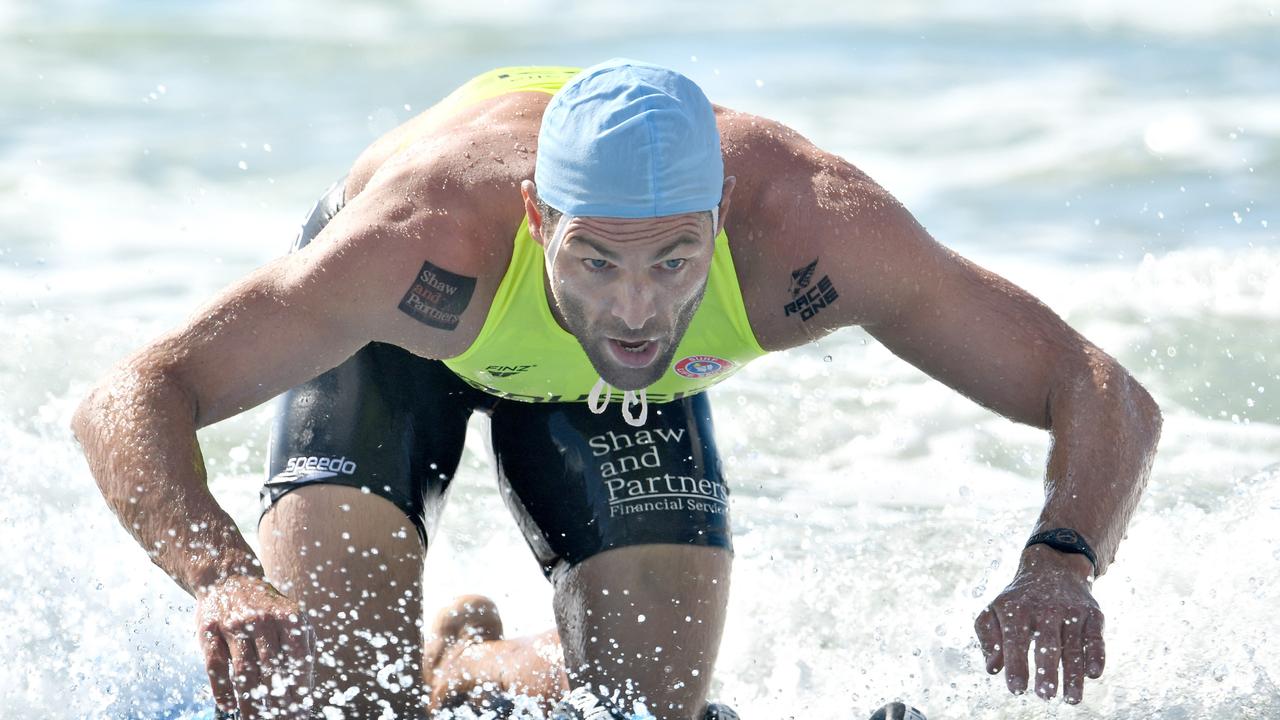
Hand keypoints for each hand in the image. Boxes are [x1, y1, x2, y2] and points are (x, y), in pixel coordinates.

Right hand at [195, 575, 314, 718]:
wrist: (228, 577)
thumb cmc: (266, 606)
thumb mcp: (291, 617)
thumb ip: (302, 646)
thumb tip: (305, 689)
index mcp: (288, 617)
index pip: (298, 660)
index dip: (300, 689)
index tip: (301, 712)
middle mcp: (262, 620)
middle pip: (272, 671)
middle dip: (278, 702)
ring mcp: (234, 626)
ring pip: (245, 673)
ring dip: (250, 702)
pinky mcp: (210, 632)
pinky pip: (216, 667)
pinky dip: (221, 689)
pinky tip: (227, 705)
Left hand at [974, 546, 1104, 703]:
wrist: (1052, 567)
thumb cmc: (1018, 600)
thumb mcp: (995, 611)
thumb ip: (989, 639)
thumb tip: (993, 669)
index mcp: (1017, 610)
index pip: (1016, 641)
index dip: (1016, 666)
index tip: (1017, 690)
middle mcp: (1045, 609)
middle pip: (1047, 645)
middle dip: (1046, 672)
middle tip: (1045, 696)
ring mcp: (1071, 611)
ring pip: (1074, 646)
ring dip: (1074, 675)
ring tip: (1071, 700)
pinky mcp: (1092, 614)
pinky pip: (1095, 637)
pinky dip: (1096, 655)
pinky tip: (1093, 674)